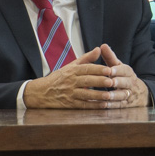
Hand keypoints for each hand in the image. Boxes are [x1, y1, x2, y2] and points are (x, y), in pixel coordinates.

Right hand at [22, 46, 144, 108]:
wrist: (41, 92)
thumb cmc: (59, 78)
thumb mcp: (71, 66)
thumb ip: (86, 58)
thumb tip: (99, 49)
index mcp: (72, 71)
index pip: (87, 69)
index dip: (99, 69)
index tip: (110, 70)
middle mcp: (70, 81)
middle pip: (87, 81)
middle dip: (100, 81)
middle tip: (113, 82)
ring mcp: (69, 93)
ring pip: (86, 94)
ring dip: (99, 96)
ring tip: (111, 95)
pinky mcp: (69, 104)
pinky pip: (83, 105)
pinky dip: (93, 106)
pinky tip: (103, 105)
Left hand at [97, 44, 148, 107]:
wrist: (139, 93)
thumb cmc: (123, 76)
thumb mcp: (118, 66)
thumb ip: (110, 57)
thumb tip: (102, 46)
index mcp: (128, 72)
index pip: (125, 70)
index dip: (118, 70)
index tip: (110, 70)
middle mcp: (130, 83)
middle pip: (126, 83)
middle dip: (118, 82)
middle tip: (110, 82)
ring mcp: (129, 95)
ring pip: (123, 95)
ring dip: (115, 96)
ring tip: (107, 96)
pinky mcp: (126, 105)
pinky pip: (120, 106)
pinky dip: (113, 106)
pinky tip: (105, 105)